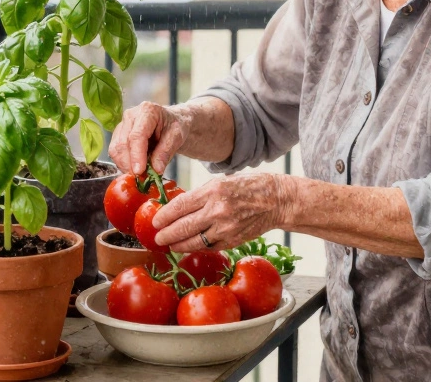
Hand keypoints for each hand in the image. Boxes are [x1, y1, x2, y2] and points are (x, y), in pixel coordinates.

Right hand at [109, 101, 188, 174]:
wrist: (169, 123)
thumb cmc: (174, 127)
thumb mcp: (177, 137)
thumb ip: (166, 152)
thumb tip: (156, 170)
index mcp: (147, 111)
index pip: (137, 135)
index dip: (137, 155)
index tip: (139, 172)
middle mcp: (130, 116)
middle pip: (122, 144)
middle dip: (130, 164)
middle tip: (142, 179)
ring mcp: (122, 125)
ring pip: (115, 150)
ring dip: (125, 166)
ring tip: (141, 174)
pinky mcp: (118, 136)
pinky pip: (115, 153)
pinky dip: (124, 164)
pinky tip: (136, 168)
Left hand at [151, 173, 294, 251]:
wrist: (276, 200)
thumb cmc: (246, 187)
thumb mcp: (220, 182)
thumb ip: (199, 195)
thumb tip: (176, 207)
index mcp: (213, 191)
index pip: (180, 205)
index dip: (164, 216)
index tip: (155, 221)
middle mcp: (218, 210)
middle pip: (184, 226)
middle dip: (167, 234)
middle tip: (157, 237)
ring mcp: (226, 228)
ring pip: (195, 241)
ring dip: (179, 245)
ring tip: (170, 245)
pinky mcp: (233, 240)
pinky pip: (210, 247)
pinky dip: (197, 248)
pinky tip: (189, 247)